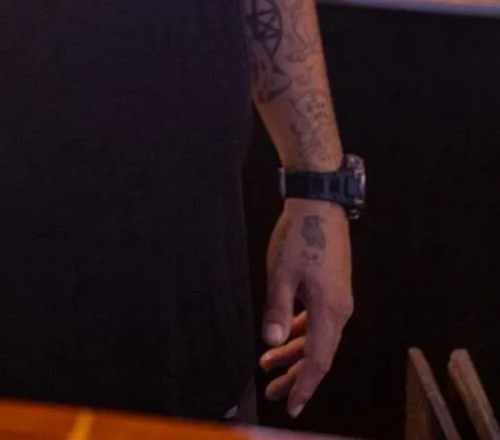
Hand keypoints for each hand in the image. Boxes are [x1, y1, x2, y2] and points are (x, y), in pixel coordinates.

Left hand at [260, 200, 353, 419]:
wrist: (320, 202)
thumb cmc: (299, 236)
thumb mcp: (281, 273)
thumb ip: (277, 309)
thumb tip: (271, 343)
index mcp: (330, 311)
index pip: (318, 361)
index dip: (304, 386)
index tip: (291, 406)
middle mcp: (340, 310)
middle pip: (319, 354)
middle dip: (295, 376)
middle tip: (273, 394)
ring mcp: (338, 298)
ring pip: (317, 337)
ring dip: (294, 353)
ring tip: (268, 366)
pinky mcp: (332, 287)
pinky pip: (318, 320)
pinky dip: (301, 331)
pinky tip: (284, 335)